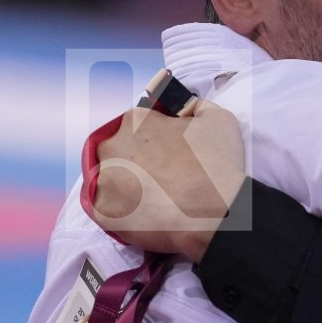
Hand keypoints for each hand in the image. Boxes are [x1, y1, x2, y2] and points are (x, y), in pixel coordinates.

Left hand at [88, 89, 245, 261]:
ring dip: (127, 187)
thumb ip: (197, 107)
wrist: (215, 214)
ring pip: (111, 181)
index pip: (136, 126)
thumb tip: (188, 107)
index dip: (153, 140)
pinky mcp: (102, 211)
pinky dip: (123, 212)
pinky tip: (146, 215)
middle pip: (117, 152)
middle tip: (161, 179)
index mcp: (136, 122)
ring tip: (155, 200)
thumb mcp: (219, 119)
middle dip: (134, 162)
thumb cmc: (216, 166)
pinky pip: (107, 209)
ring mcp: (104, 180)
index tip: (166, 154)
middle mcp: (112, 146)